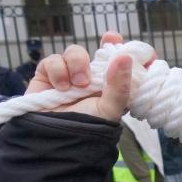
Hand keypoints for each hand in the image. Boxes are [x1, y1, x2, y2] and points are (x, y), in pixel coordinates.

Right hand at [27, 31, 153, 122]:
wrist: (54, 138)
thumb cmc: (87, 126)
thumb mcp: (110, 108)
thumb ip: (120, 85)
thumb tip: (125, 57)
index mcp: (111, 86)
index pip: (122, 64)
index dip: (127, 51)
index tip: (133, 46)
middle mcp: (93, 79)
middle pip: (100, 52)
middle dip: (106, 45)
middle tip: (110, 43)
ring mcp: (70, 75)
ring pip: (75, 52)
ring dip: (78, 64)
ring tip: (79, 84)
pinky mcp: (48, 75)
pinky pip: (52, 60)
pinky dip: (58, 71)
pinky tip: (61, 87)